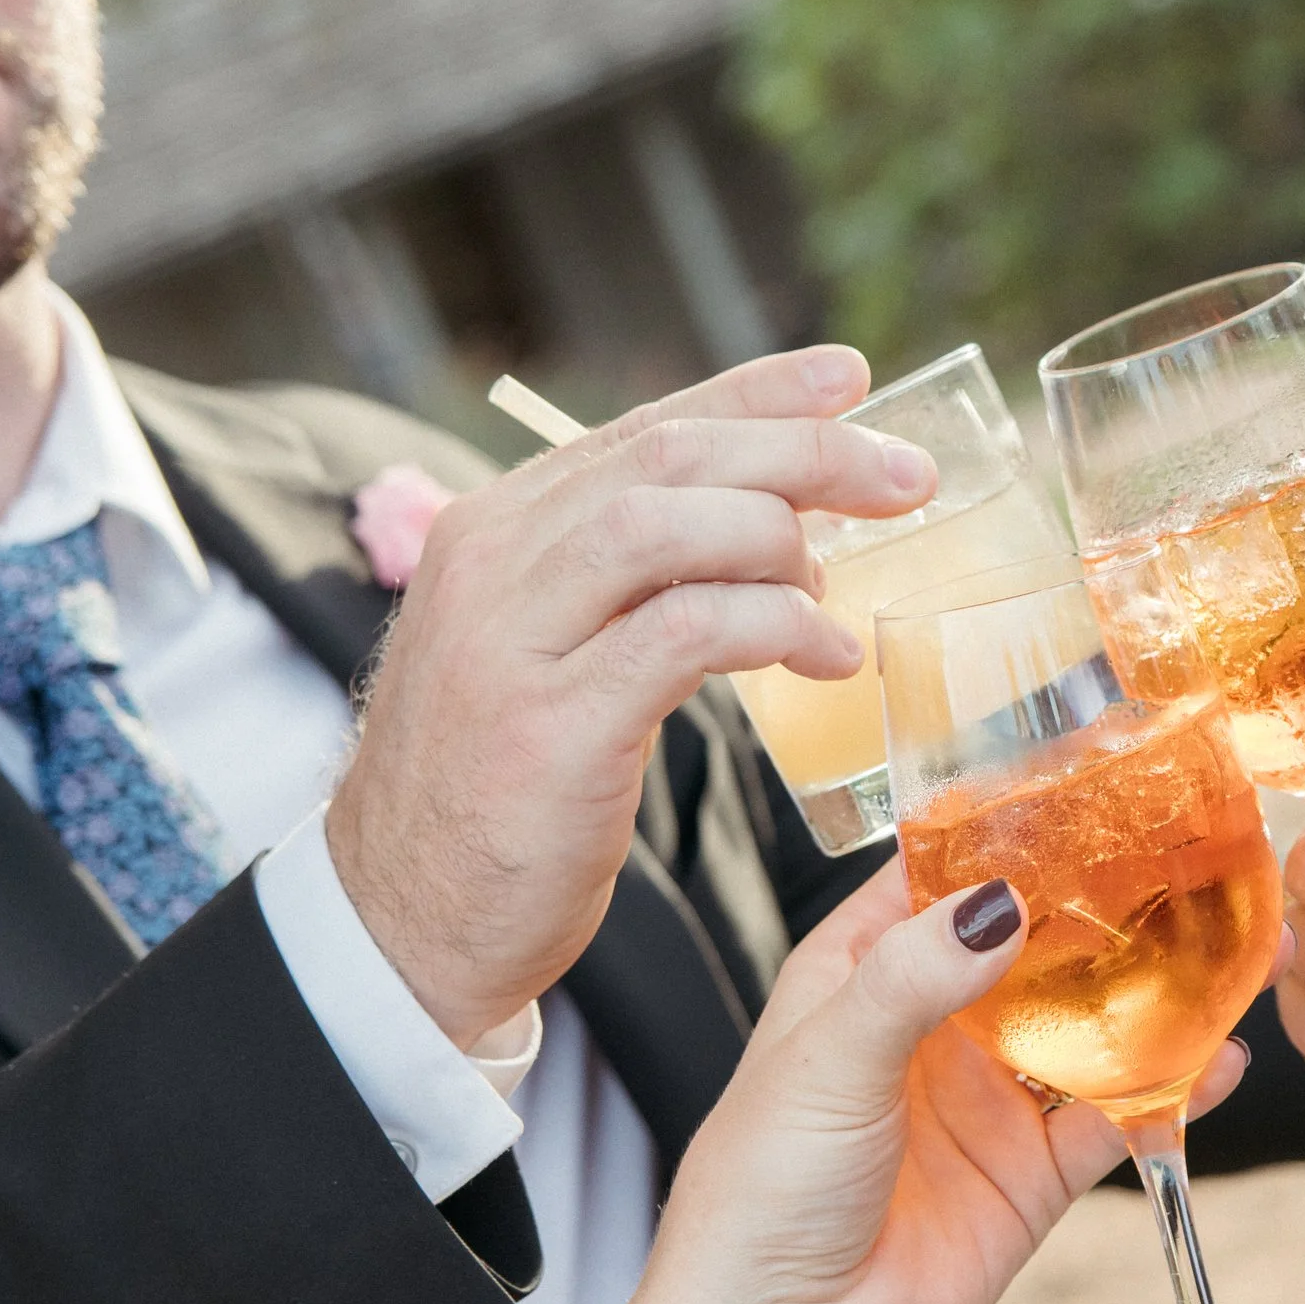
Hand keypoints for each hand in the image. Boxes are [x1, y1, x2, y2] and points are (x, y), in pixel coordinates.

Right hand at [327, 348, 932, 1047]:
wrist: (400, 923)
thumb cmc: (498, 794)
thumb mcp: (547, 654)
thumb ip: (627, 583)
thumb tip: (770, 524)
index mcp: (493, 529)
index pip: (644, 427)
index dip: (759, 393)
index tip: (851, 381)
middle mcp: (491, 564)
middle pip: (671, 459)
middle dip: (805, 453)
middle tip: (905, 479)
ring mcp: (511, 642)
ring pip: (669, 524)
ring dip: (785, 542)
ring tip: (838, 593)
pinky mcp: (550, 727)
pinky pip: (683, 633)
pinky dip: (775, 627)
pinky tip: (828, 657)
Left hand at [600, 863, 1252, 1303]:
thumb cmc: (761, 1193)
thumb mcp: (828, 1058)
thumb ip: (915, 976)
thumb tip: (1000, 902)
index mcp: (861, 974)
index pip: (941, 876)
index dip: (1007, 832)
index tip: (1086, 782)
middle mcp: (933, 1025)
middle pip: (1038, 943)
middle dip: (1110, 905)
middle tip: (1194, 854)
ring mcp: (990, 1099)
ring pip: (1091, 1023)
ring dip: (1159, 990)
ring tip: (1238, 943)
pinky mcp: (1033, 1174)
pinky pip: (1117, 1116)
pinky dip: (1173, 1087)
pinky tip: (1221, 1057)